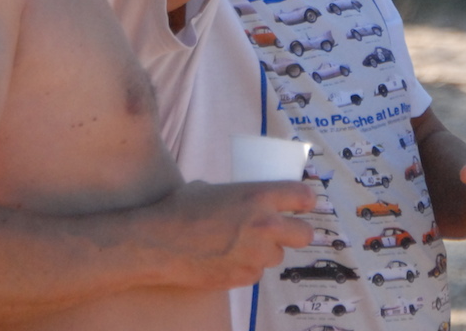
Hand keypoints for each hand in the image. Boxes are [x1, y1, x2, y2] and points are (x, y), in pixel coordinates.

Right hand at [154, 180, 315, 289]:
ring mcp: (256, 254)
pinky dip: (247, 268)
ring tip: (241, 245)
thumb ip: (240, 196)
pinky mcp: (245, 276)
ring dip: (266, 252)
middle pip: (305, 234)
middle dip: (298, 233)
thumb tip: (249, 200)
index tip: (304, 204)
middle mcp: (265, 226)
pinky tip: (227, 259)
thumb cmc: (181, 209)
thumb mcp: (215, 188)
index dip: (306, 201)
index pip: (303, 197)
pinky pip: (256, 272)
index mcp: (259, 196)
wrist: (159, 242)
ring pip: (277, 256)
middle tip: (286, 231)